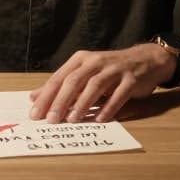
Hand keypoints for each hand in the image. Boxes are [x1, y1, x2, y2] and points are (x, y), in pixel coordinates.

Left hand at [28, 44, 170, 123]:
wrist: (145, 60)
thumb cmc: (109, 70)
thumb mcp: (84, 73)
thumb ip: (60, 86)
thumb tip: (34, 97)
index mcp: (81, 60)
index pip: (59, 78)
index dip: (46, 96)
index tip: (35, 113)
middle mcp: (96, 62)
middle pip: (74, 81)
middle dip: (61, 101)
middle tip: (51, 119)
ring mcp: (115, 69)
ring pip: (95, 85)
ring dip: (83, 103)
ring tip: (72, 120)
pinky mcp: (131, 79)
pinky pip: (119, 94)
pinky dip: (109, 107)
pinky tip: (100, 119)